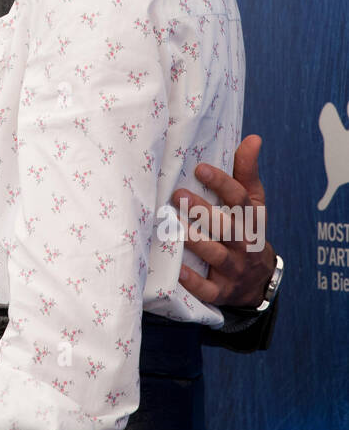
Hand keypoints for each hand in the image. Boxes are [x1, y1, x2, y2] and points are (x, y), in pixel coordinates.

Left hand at [171, 135, 275, 308]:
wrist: (257, 280)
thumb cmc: (247, 231)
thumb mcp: (252, 203)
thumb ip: (246, 171)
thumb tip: (252, 137)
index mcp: (251, 220)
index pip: (240, 199)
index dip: (222, 183)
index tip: (200, 168)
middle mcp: (243, 244)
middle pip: (226, 227)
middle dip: (203, 210)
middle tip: (178, 193)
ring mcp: (232, 269)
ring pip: (215, 254)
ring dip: (194, 240)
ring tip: (172, 224)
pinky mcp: (220, 291)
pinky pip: (207, 289)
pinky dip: (192, 281)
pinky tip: (176, 269)